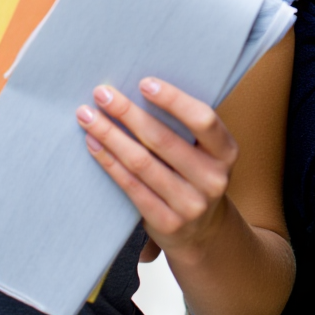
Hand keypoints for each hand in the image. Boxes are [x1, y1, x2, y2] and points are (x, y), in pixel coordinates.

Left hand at [77, 78, 238, 260]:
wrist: (202, 231)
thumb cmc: (195, 174)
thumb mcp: (206, 151)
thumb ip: (184, 126)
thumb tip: (140, 89)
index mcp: (226, 152)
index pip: (203, 119)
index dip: (173, 100)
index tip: (144, 83)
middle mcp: (213, 179)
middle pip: (162, 140)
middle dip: (127, 113)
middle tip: (101, 93)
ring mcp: (191, 204)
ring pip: (141, 163)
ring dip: (110, 135)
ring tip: (88, 116)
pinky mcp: (167, 222)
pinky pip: (131, 186)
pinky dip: (109, 162)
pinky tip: (94, 144)